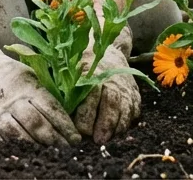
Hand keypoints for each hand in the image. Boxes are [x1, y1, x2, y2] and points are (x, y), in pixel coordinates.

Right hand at [0, 28, 80, 145]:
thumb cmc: (5, 73)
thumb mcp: (27, 74)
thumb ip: (44, 91)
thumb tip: (69, 110)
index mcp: (26, 86)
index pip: (50, 108)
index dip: (64, 126)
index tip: (76, 138)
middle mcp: (12, 101)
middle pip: (37, 124)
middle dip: (55, 140)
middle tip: (67, 151)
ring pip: (19, 136)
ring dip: (36, 147)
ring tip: (50, 155)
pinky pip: (0, 142)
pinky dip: (14, 150)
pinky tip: (26, 155)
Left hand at [73, 26, 140, 142]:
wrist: (110, 53)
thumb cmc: (83, 66)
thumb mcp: (70, 70)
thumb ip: (64, 88)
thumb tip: (57, 114)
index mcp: (92, 71)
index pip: (91, 92)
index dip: (87, 112)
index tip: (79, 129)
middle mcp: (111, 78)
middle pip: (111, 100)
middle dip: (105, 122)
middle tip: (96, 140)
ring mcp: (125, 86)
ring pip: (125, 106)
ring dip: (116, 126)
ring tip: (106, 139)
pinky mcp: (135, 94)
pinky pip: (134, 110)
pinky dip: (126, 123)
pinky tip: (117, 132)